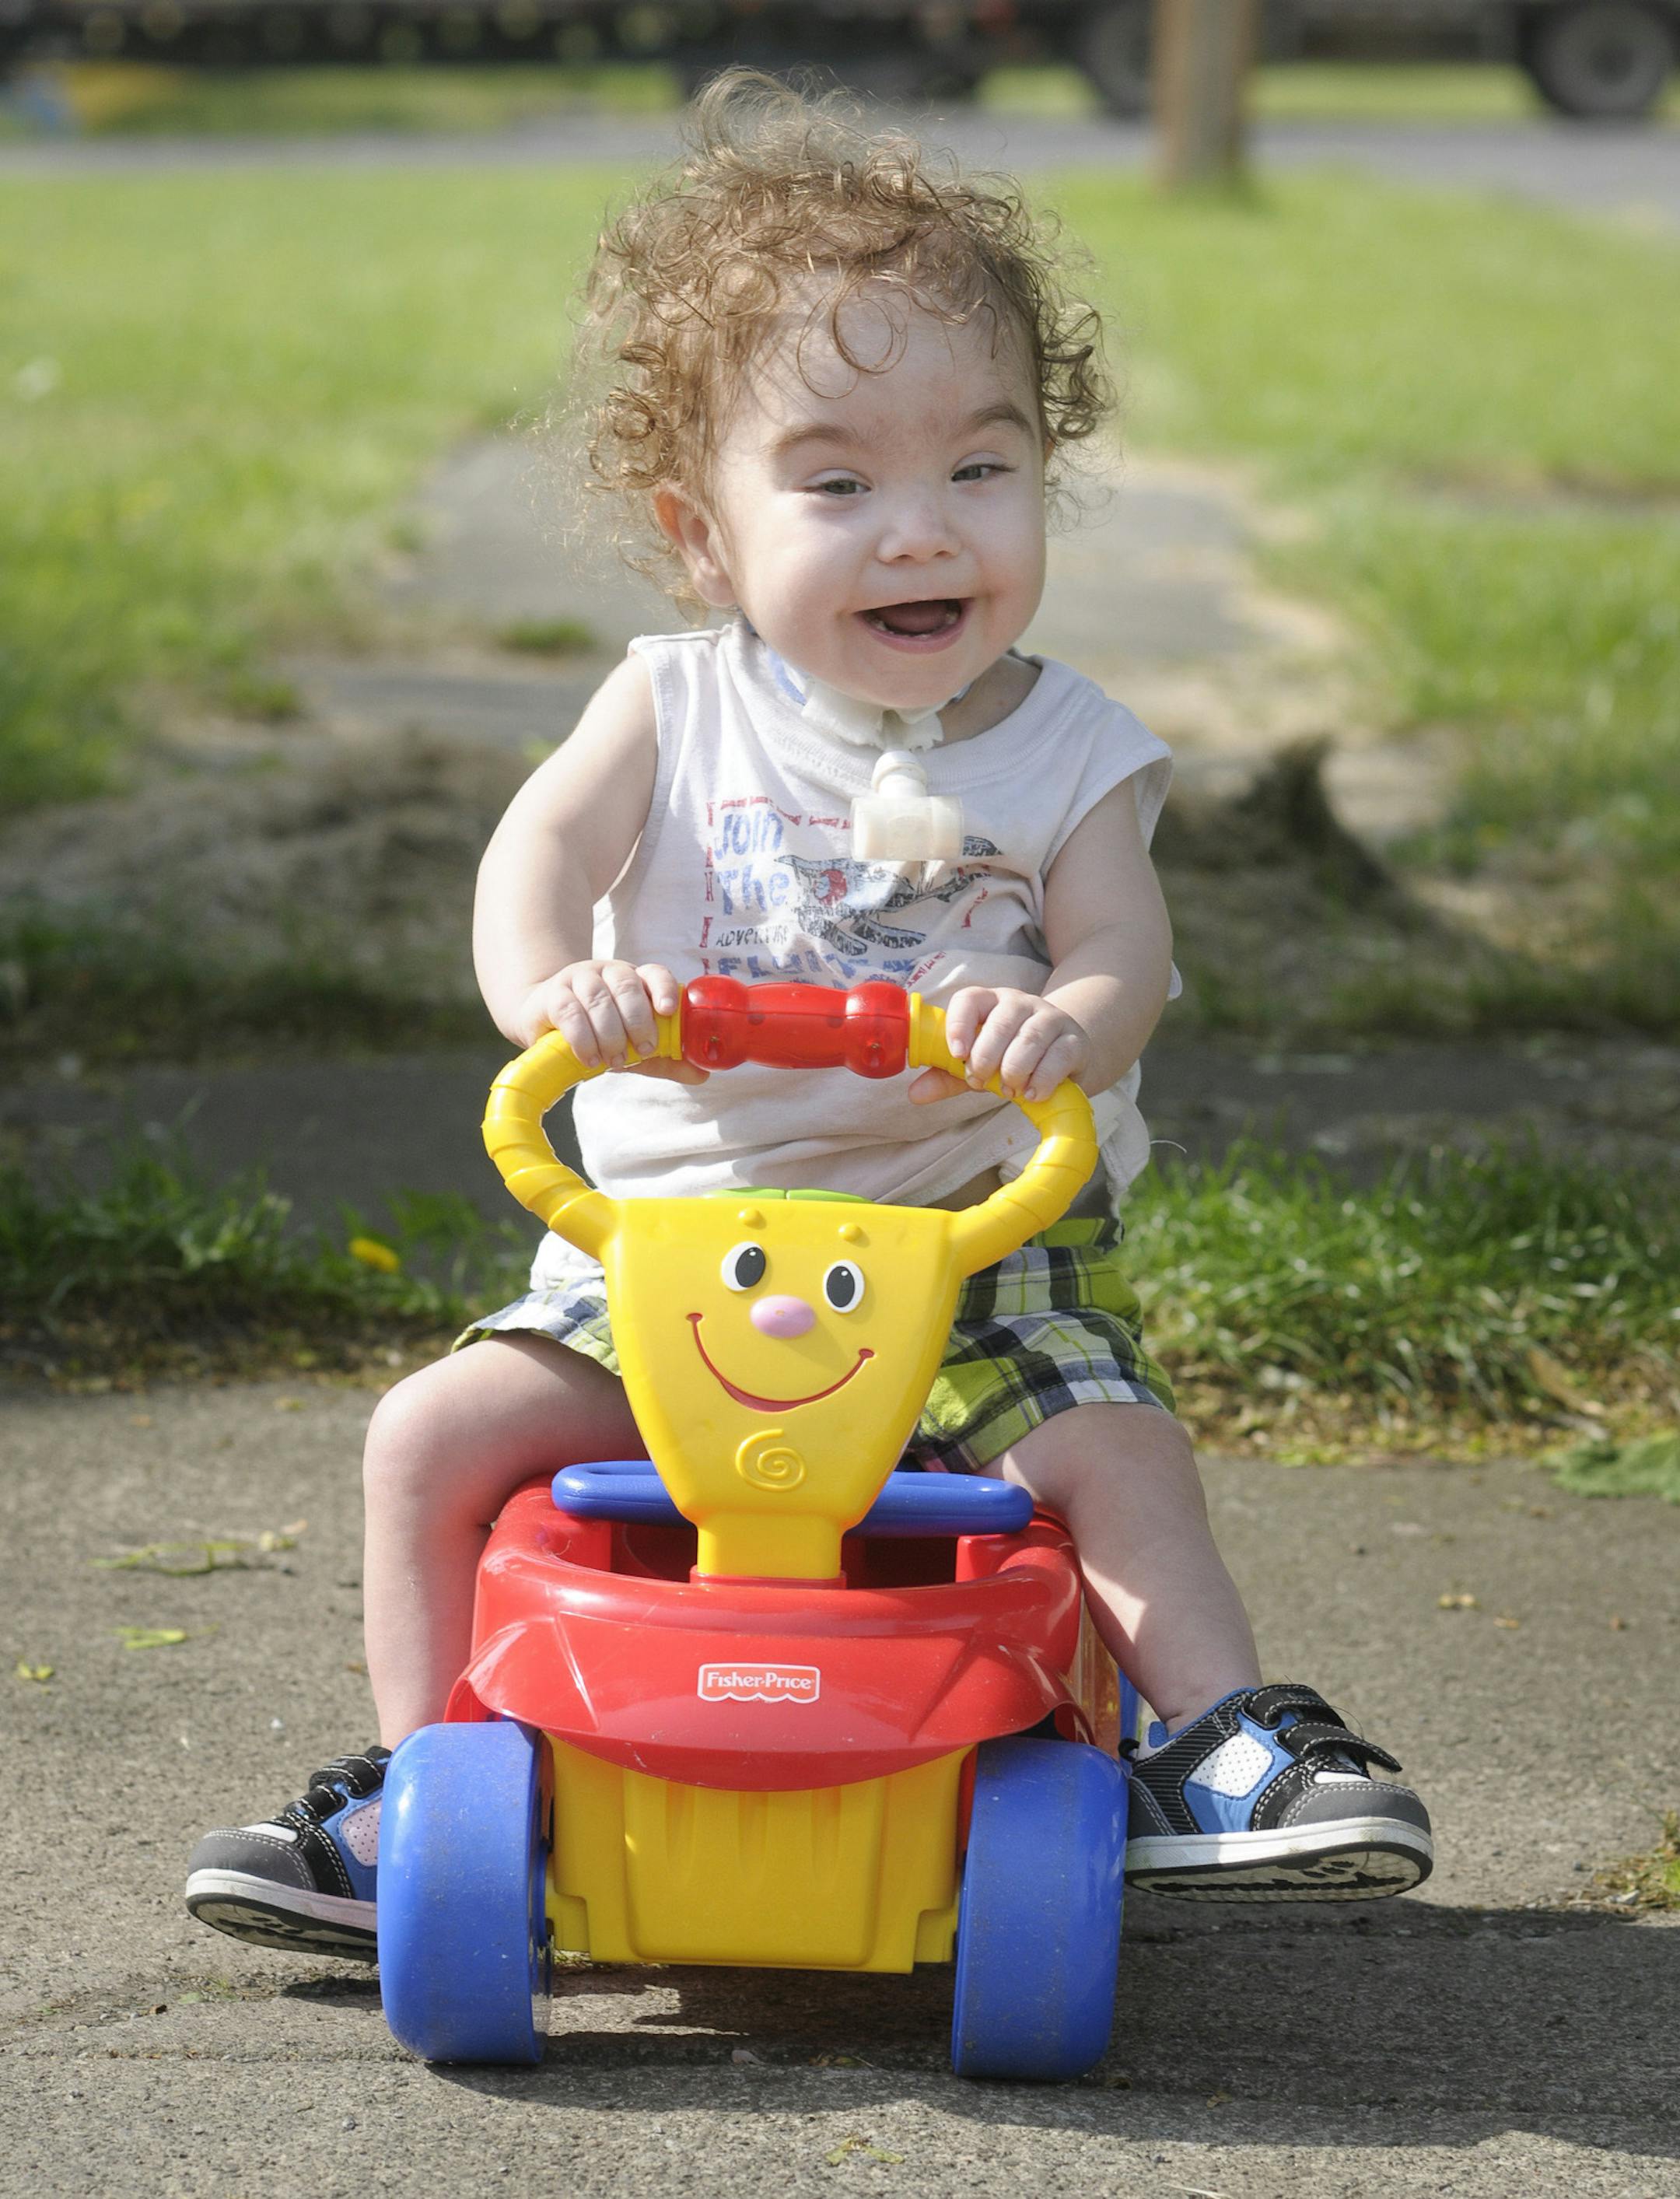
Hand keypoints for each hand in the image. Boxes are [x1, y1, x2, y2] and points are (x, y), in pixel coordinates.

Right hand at [515, 961, 708, 1084]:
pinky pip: (569, 1011)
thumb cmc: (598, 1032)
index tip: (667, 1010)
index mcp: (633, 979)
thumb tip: (703, 1073)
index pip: (654, 973)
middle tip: (643, 1050)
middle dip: (638, 1020)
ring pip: (598, 998)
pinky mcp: (552, 994)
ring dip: (610, 1033)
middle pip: (626, 985)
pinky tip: (590, 1058)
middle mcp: (607, 972)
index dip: (663, 988)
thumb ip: (666, 1058)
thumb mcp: (634, 1045)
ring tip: (614, 1060)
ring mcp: (578, 979)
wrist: (545, 1025)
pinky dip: (583, 1037)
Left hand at [908, 987, 1089, 1105]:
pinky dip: (1041, 1080)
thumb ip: (948, 1076)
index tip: (956, 1054)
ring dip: (1013, 1070)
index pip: (970, 999)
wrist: (1064, 1057)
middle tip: (979, 1081)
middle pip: (1000, 1022)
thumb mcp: (977, 1064)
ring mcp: (1051, 1019)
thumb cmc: (1011, 1056)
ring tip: (1007, 1090)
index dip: (959, 1024)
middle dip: (986, 1057)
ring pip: (1029, 1039)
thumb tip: (915, 1093)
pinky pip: (1058, 1057)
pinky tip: (1032, 1094)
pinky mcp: (1074, 1041)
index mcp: (990, 1002)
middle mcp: (1021, 1003)